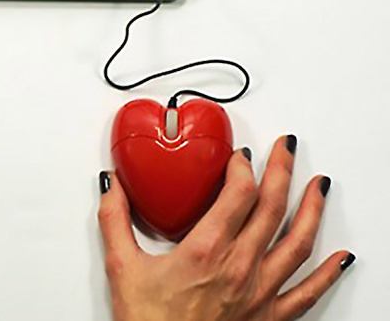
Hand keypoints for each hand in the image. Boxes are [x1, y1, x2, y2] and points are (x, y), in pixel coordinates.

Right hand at [99, 136, 354, 320]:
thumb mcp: (121, 267)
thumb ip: (115, 220)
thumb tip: (112, 188)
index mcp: (205, 250)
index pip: (238, 194)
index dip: (243, 167)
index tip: (240, 156)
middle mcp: (239, 267)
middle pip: (272, 208)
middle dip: (282, 171)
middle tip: (287, 149)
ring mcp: (258, 292)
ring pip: (298, 242)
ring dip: (312, 209)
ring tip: (318, 186)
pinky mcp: (268, 316)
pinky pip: (307, 292)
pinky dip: (327, 272)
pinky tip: (340, 258)